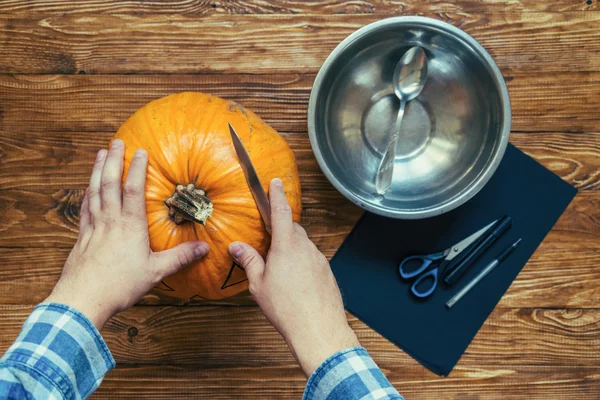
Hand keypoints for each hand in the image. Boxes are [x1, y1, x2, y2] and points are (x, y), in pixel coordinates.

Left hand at [46, 140, 209, 329]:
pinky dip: (87, 194)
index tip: (141, 150)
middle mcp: (109, 221)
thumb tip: (205, 248)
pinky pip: (84, 209)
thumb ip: (180, 257)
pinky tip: (87, 189)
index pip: (133, 189)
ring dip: (97, 171)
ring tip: (100, 154)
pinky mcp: (81, 238)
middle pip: (109, 183)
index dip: (136, 168)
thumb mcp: (156, 272)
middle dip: (114, 160)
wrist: (83, 300)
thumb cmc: (120, 285)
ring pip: (94, 192)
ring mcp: (93, 228)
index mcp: (129, 226)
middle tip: (117, 142)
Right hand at [228, 178, 358, 375]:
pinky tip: (295, 282)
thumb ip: (249, 261)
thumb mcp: (258, 285)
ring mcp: (319, 259)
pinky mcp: (327, 271)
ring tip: (280, 272)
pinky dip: (302, 264)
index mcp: (287, 246)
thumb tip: (236, 246)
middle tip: (269, 243)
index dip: (277, 194)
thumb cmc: (286, 308)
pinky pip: (312, 260)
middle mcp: (306, 248)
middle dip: (282, 230)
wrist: (318, 328)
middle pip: (293, 229)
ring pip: (303, 246)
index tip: (276, 182)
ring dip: (291, 251)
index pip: (281, 212)